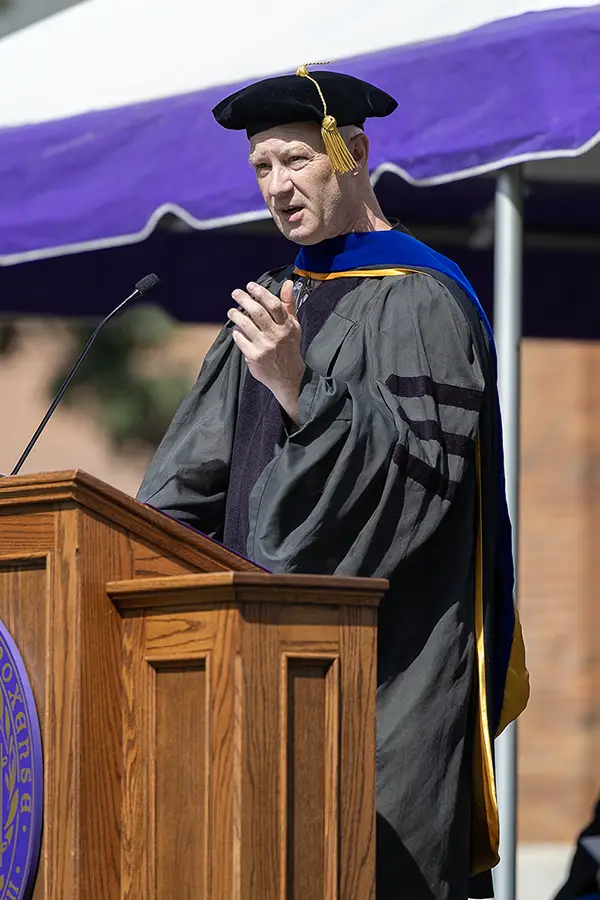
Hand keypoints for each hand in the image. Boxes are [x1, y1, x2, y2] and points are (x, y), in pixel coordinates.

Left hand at [227, 279, 304, 423]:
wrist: (289, 376)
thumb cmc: (289, 347)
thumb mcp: (293, 326)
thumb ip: (289, 304)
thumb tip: (288, 283)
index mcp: (287, 326)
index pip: (274, 304)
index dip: (261, 293)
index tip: (250, 286)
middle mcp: (276, 335)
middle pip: (257, 312)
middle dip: (244, 299)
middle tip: (235, 293)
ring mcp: (265, 346)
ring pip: (246, 325)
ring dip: (236, 315)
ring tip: (231, 311)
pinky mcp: (254, 357)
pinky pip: (240, 340)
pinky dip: (237, 333)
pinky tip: (236, 330)